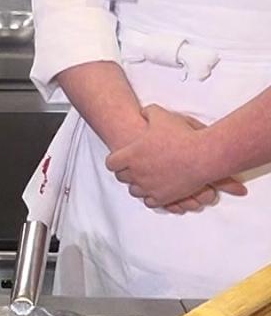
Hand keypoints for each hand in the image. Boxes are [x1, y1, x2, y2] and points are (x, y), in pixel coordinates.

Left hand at [106, 105, 237, 207]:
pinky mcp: (163, 197)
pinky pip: (149, 202)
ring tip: (144, 179)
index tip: (121, 159)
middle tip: (133, 168)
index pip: (111, 163)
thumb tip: (143, 112)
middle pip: (121, 177)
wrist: (203, 155)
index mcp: (131, 155)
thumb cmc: (182, 135)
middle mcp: (136, 172)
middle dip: (126, 172)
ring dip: (137, 185)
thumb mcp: (160, 116)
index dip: (116, 160)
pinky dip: (150, 196)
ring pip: (134, 191)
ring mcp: (149, 186)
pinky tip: (155, 189)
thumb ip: (148, 113)